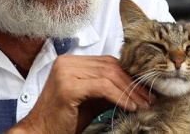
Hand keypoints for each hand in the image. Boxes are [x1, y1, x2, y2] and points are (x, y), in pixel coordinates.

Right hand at [6, 55, 153, 133]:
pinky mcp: (68, 87)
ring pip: (108, 76)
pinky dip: (119, 97)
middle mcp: (66, 62)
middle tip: (149, 98)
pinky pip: (102, 87)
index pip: (107, 62)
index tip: (145, 89)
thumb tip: (136, 88)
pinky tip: (130, 107)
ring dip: (129, 91)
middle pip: (109, 66)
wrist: (40, 132)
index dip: (128, 74)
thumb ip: (108, 89)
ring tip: (143, 104)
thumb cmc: (63, 119)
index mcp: (70, 62)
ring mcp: (65, 73)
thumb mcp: (90, 100)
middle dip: (132, 83)